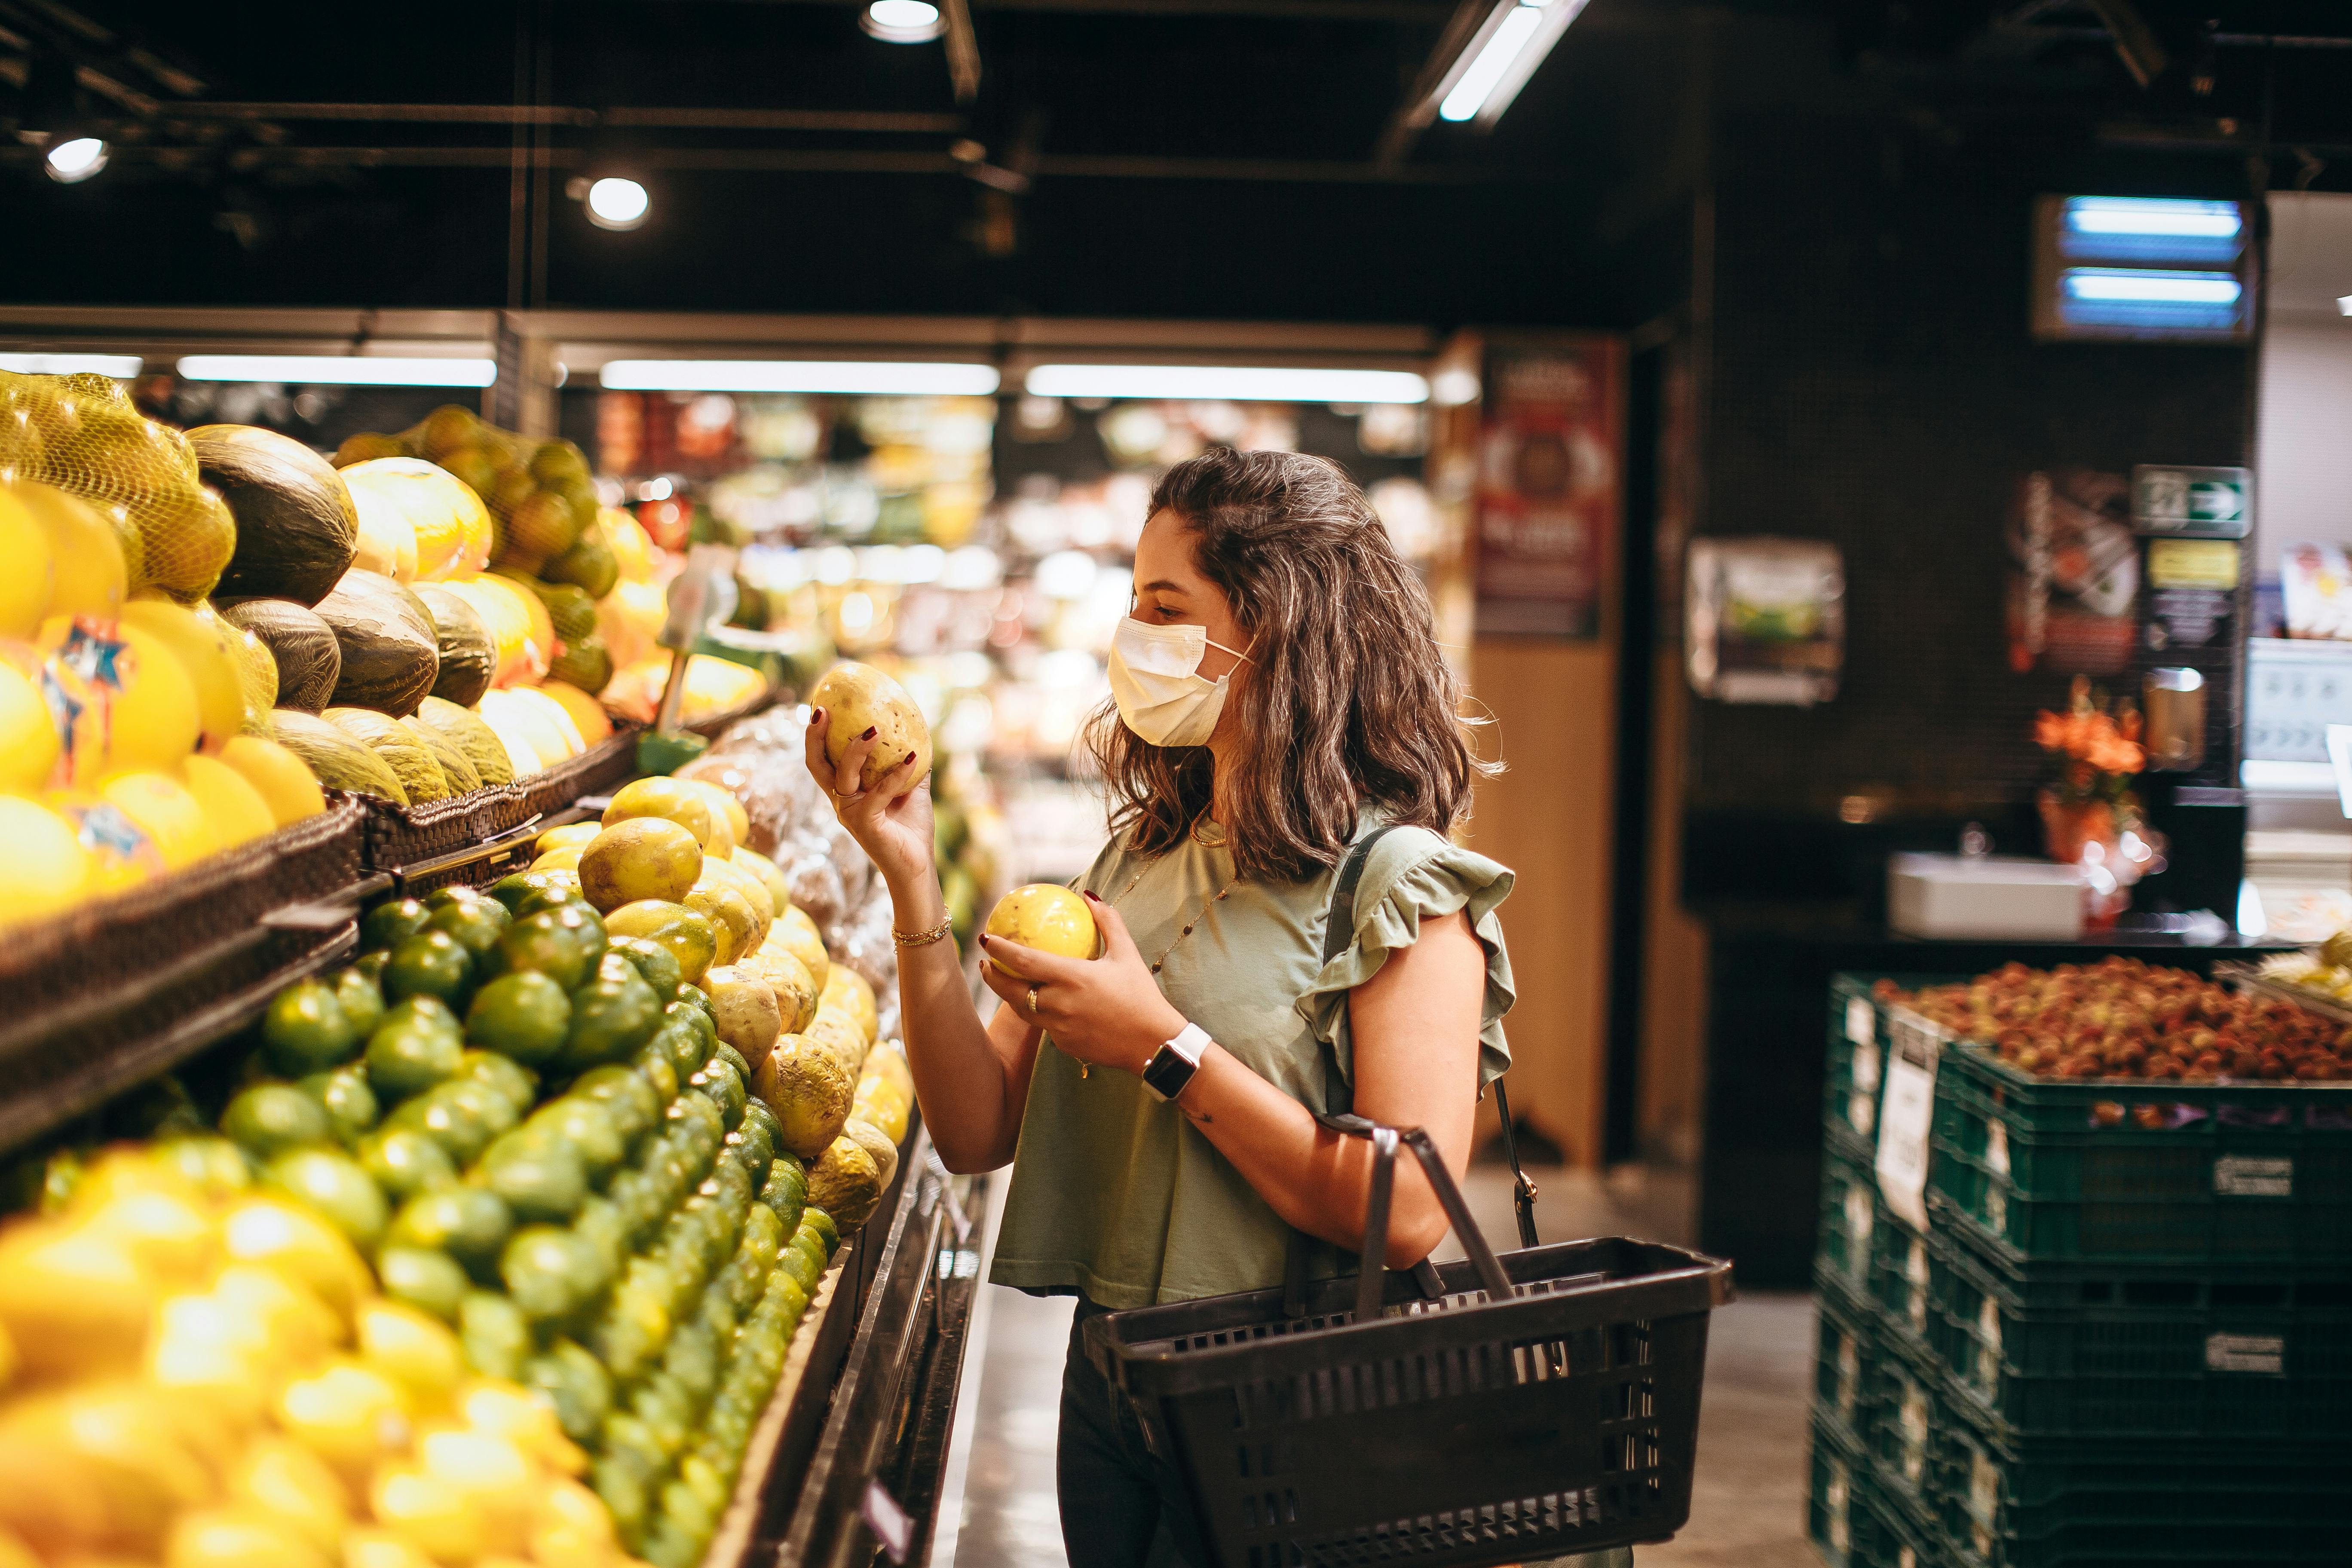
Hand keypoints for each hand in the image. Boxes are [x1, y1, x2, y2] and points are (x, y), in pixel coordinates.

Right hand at [805, 705, 935, 891]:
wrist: (917, 866)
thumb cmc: (911, 828)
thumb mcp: (910, 787)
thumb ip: (910, 763)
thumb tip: (921, 732)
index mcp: (846, 791)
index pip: (822, 760)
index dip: (816, 735)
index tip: (821, 706)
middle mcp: (841, 801)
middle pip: (816, 765)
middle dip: (814, 737)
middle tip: (822, 710)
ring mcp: (850, 813)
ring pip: (843, 774)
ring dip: (857, 749)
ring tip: (875, 729)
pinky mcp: (865, 824)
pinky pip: (879, 792)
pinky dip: (896, 773)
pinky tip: (914, 756)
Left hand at [977, 896, 1185, 1075]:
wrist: (1153, 1043)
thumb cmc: (1141, 995)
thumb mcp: (1127, 954)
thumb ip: (1108, 922)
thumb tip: (1090, 896)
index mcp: (1072, 978)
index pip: (1023, 961)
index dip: (999, 949)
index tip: (985, 938)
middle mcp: (1059, 1004)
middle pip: (1011, 991)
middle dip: (991, 976)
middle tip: (985, 962)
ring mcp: (1059, 1028)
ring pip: (1023, 1011)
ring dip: (1008, 995)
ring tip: (1003, 980)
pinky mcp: (1064, 1045)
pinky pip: (1044, 1026)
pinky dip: (1039, 1013)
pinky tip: (1041, 1003)